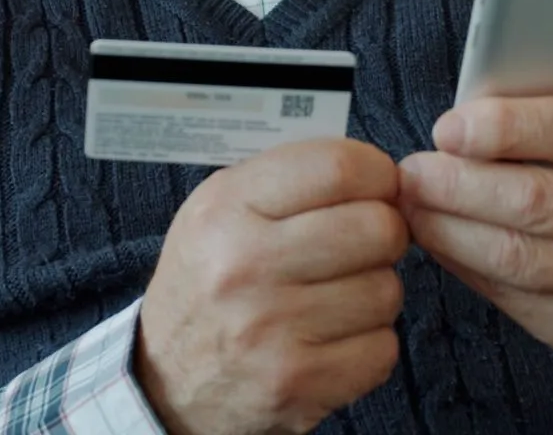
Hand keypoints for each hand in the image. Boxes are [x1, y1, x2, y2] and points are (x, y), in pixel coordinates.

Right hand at [137, 139, 408, 434]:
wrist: (166, 377)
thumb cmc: (208, 281)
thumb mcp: (220, 209)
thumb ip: (291, 178)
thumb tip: (377, 172)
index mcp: (226, 208)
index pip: (339, 167)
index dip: (378, 174)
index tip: (379, 188)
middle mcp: (245, 265)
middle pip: (378, 228)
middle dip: (383, 235)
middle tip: (361, 247)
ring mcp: (271, 329)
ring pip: (386, 291)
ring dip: (374, 294)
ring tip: (335, 298)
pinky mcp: (296, 383)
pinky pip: (382, 350)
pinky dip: (369, 346)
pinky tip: (333, 340)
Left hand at [398, 98, 552, 434]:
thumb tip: (476, 113)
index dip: (503, 126)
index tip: (451, 126)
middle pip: (535, 200)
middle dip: (458, 182)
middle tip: (413, 169)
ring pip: (517, 258)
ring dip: (449, 228)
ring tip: (414, 205)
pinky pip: (516, 299)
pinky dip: (467, 268)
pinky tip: (442, 243)